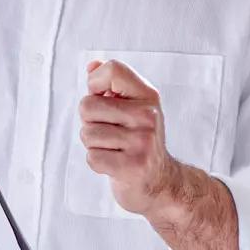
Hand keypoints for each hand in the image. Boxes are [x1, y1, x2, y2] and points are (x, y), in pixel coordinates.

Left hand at [79, 59, 183, 216]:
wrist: (162, 183)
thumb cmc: (140, 142)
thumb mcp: (132, 108)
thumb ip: (111, 86)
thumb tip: (92, 65)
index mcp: (148, 96)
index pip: (112, 70)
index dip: (95, 84)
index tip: (102, 98)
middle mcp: (148, 115)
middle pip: (88, 105)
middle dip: (90, 121)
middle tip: (110, 133)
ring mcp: (142, 141)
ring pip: (87, 133)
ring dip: (94, 144)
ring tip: (114, 149)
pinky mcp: (132, 166)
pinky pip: (92, 157)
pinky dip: (97, 162)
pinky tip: (114, 163)